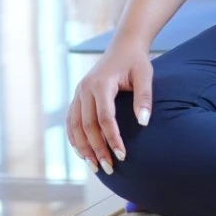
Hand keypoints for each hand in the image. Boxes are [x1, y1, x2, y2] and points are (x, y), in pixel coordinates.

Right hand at [67, 40, 152, 173]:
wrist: (123, 46)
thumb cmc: (136, 62)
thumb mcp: (145, 75)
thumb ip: (145, 98)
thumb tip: (144, 123)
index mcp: (101, 83)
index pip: (104, 118)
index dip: (112, 138)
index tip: (122, 155)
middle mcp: (85, 89)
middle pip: (87, 125)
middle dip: (97, 149)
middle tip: (109, 168)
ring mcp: (79, 92)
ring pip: (75, 126)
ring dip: (83, 148)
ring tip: (95, 167)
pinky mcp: (78, 97)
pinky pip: (71, 121)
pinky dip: (75, 138)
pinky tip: (83, 153)